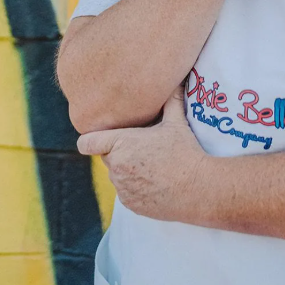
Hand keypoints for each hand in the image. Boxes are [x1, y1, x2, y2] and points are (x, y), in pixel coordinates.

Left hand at [76, 85, 207, 221]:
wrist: (198, 188)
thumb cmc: (185, 151)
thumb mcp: (177, 122)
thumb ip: (171, 100)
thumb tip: (176, 80)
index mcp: (121, 144)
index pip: (87, 143)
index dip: (91, 139)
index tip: (99, 138)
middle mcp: (116, 167)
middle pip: (106, 157)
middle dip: (118, 152)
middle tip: (141, 148)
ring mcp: (122, 188)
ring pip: (116, 175)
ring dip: (127, 170)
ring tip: (151, 166)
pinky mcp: (130, 204)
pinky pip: (126, 192)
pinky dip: (136, 187)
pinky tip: (155, 182)